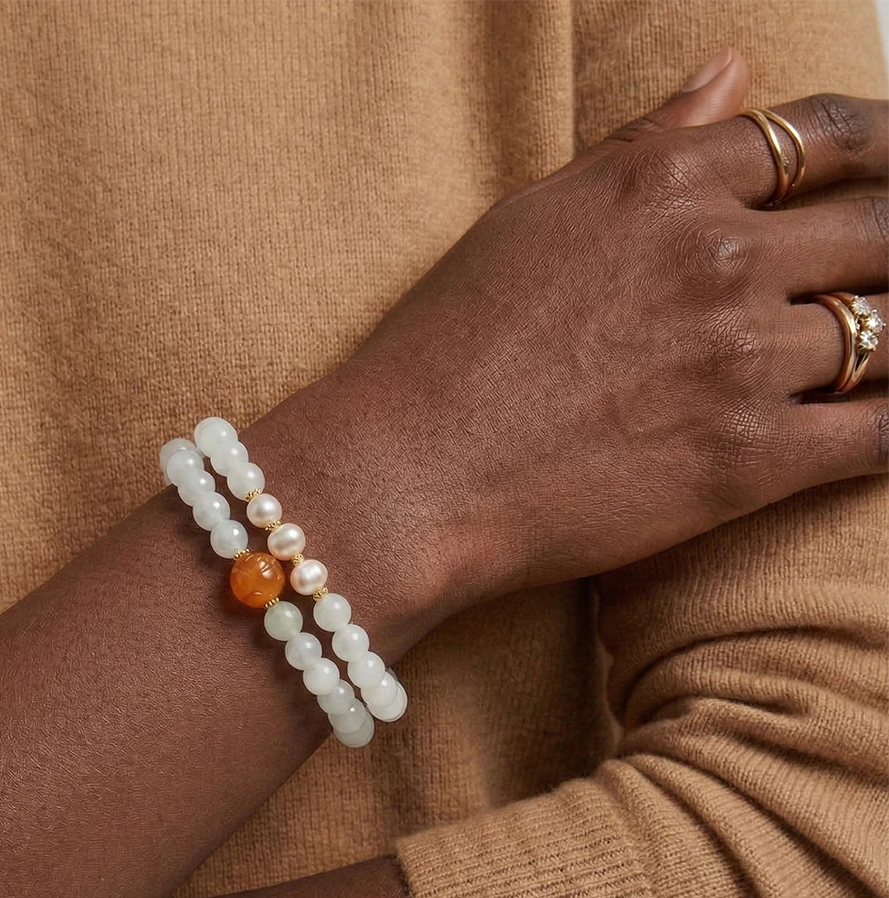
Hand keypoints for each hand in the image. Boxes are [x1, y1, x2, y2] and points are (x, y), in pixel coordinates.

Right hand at [282, 53, 888, 619]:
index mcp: (663, 186)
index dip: (887, 148)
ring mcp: (738, 361)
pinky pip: (882, 436)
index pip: (825, 137)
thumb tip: (730, 74)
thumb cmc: (445, 350)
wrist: (405, 475)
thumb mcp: (532, 218)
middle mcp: (717, 259)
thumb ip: (642, 144)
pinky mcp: (745, 462)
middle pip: (881, 229)